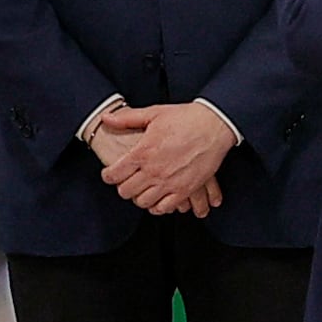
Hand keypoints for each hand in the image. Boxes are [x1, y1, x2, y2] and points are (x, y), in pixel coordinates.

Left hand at [103, 99, 237, 216]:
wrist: (214, 125)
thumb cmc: (186, 118)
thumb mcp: (154, 113)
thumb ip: (127, 119)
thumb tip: (106, 118)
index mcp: (143, 152)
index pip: (114, 174)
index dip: (108, 176)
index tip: (110, 174)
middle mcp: (154, 170)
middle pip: (126, 192)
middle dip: (123, 187)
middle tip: (126, 182)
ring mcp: (169, 182)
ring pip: (143, 202)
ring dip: (139, 197)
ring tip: (142, 190)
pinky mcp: (185, 190)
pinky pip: (165, 208)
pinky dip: (158, 206)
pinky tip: (158, 198)